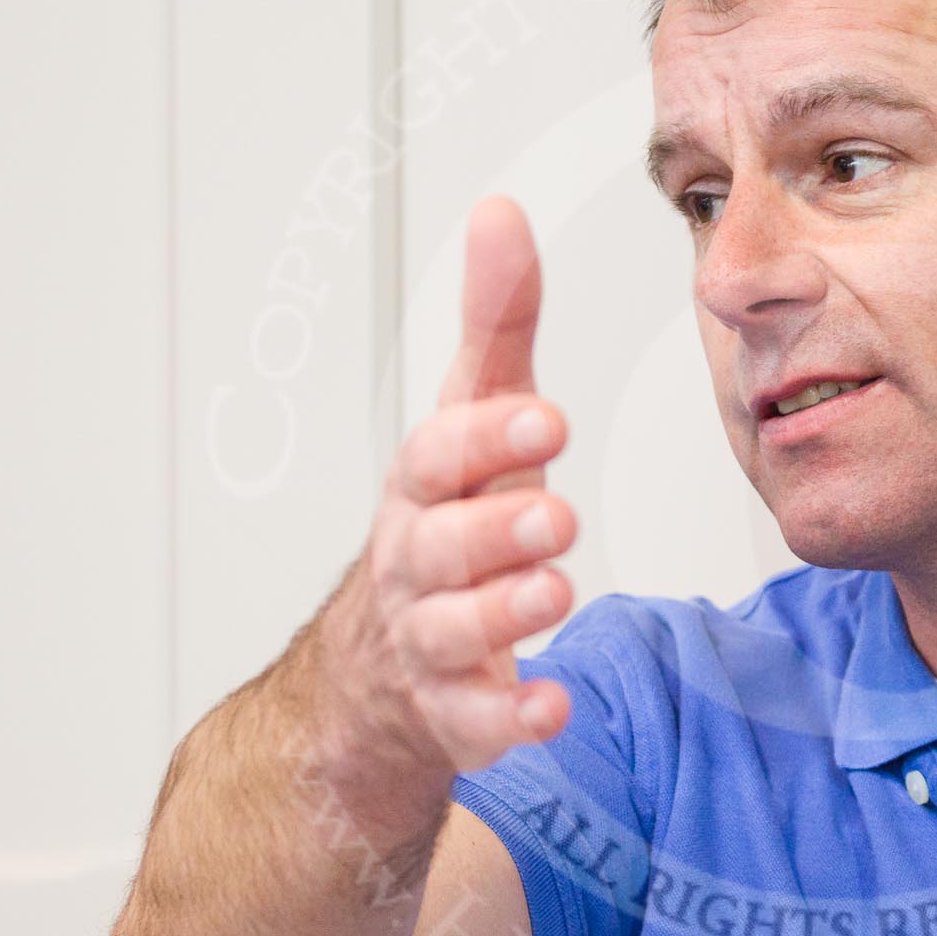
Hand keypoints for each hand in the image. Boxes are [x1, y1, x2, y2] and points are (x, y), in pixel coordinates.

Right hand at [321, 195, 578, 773]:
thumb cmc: (445, 520)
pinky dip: (509, 720)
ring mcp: (429, 642)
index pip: (440, 454)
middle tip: (558, 518)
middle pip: (443, 545)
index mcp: (424, 488)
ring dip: (504, 611)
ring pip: (454, 630)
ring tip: (558, 592)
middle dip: (497, 529)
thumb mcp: (469, 418)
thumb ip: (495, 324)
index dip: (487, 437)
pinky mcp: (454, 715)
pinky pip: (475, 725)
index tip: (547, 419)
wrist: (378, 669)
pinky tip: (553, 708)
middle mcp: (417, 562)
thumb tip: (501, 210)